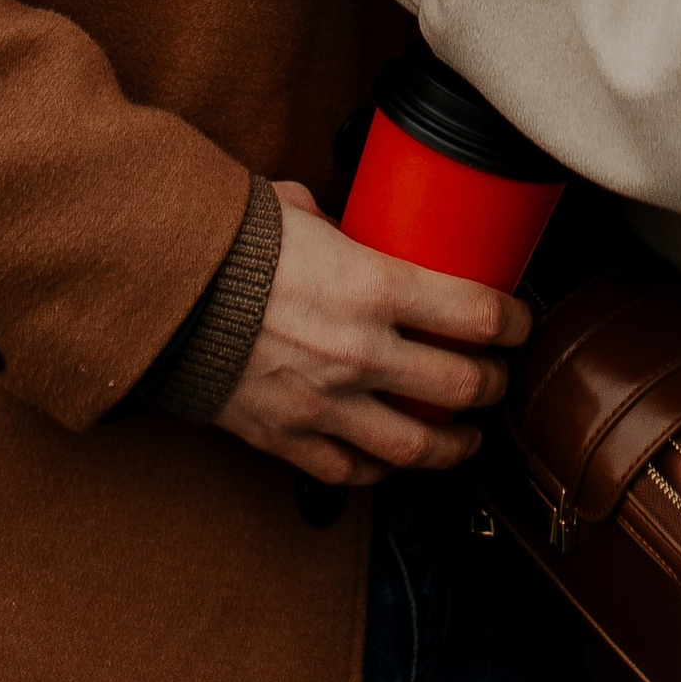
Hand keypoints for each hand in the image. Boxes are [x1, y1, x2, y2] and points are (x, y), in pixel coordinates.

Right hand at [211, 186, 533, 486]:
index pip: (476, 314)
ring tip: (467, 438)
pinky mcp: (287, 439)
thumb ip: (337, 225)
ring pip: (415, 444)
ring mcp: (326, 403)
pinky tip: (393, 460)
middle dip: (491, 383)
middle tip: (496, 377)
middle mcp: (360, 351)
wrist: (159, 296)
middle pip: (459, 384)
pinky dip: (380, 470)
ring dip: (453, 444)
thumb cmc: (228, 244)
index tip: (521, 321)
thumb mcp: (297, 210)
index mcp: (373, 286)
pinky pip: (351, 471)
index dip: (513, 321)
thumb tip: (352, 226)